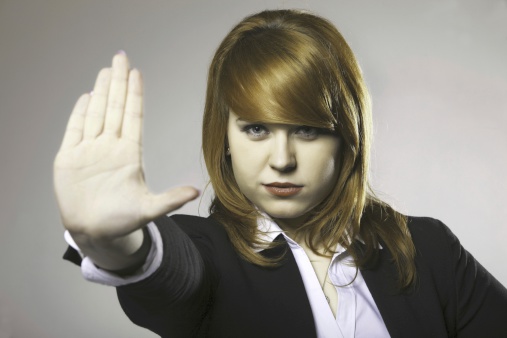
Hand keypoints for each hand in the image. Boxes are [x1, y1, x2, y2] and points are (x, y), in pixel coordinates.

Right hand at [54, 52, 198, 242]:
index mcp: (129, 154)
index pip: (132, 116)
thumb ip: (170, 200)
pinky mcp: (69, 158)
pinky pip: (75, 130)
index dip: (134, 94)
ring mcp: (90, 151)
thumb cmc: (122, 221)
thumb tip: (196, 192)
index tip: (138, 73)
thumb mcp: (148, 209)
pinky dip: (79, 113)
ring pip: (96, 113)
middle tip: (121, 56)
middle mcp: (110, 147)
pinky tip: (87, 96)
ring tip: (106, 69)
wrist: (95, 232)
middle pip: (114, 107)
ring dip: (101, 91)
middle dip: (118, 82)